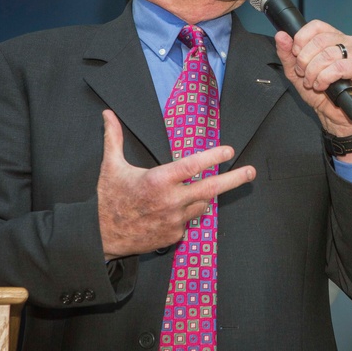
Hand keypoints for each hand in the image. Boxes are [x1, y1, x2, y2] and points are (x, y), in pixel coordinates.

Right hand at [96, 110, 254, 259]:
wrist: (101, 236)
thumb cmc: (108, 199)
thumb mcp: (110, 166)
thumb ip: (113, 138)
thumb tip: (108, 114)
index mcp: (158, 181)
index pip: (193, 166)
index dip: (213, 156)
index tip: (229, 151)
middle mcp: (170, 201)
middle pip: (211, 189)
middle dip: (234, 179)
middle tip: (250, 172)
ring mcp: (174, 221)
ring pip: (202, 205)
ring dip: (204, 196)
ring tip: (197, 189)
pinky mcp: (174, 236)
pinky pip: (188, 221)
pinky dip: (187, 213)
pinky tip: (173, 210)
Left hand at [274, 20, 351, 135]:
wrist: (333, 114)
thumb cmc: (320, 92)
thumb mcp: (296, 72)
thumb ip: (287, 53)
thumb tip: (281, 35)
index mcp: (334, 38)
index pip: (317, 26)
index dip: (302, 40)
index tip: (296, 54)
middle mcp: (348, 42)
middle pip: (320, 41)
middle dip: (305, 60)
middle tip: (303, 74)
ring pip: (328, 55)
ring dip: (314, 72)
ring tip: (312, 83)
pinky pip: (340, 67)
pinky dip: (326, 78)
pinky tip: (323, 86)